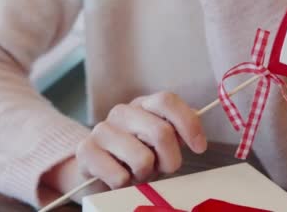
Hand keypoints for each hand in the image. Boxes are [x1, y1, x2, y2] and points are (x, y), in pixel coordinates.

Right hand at [42, 92, 206, 201]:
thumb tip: (196, 128)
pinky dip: (126, 185)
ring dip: (145, 173)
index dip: (188, 124)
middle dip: (171, 159)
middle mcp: (122, 112)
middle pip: (161, 132)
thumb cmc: (137, 155)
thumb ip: (178, 131)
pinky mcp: (86, 151)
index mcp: (143, 104)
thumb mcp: (161, 142)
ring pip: (142, 159)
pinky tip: (120, 178)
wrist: (98, 171)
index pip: (167, 101)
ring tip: (137, 172)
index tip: (200, 147)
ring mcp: (102, 130)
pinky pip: (120, 176)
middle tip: (164, 168)